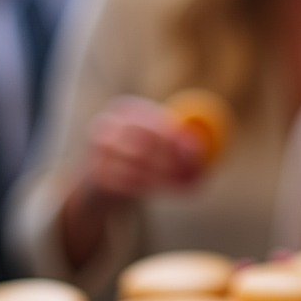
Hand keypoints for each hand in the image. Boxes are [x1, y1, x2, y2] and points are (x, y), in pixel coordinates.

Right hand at [61, 96, 203, 266]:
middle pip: (143, 144)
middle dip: (173, 159)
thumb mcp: (158, 140)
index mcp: (124, 109)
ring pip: (138, 168)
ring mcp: (98, 153)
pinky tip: (172, 190)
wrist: (102, 181)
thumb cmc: (142, 156)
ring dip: (167, 177)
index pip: (151, 120)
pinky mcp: (98, 177)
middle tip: (195, 171)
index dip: (176, 136)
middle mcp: (106, 127)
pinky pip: (130, 185)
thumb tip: (203, 146)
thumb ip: (179, 140)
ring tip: (188, 183)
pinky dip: (155, 188)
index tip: (197, 150)